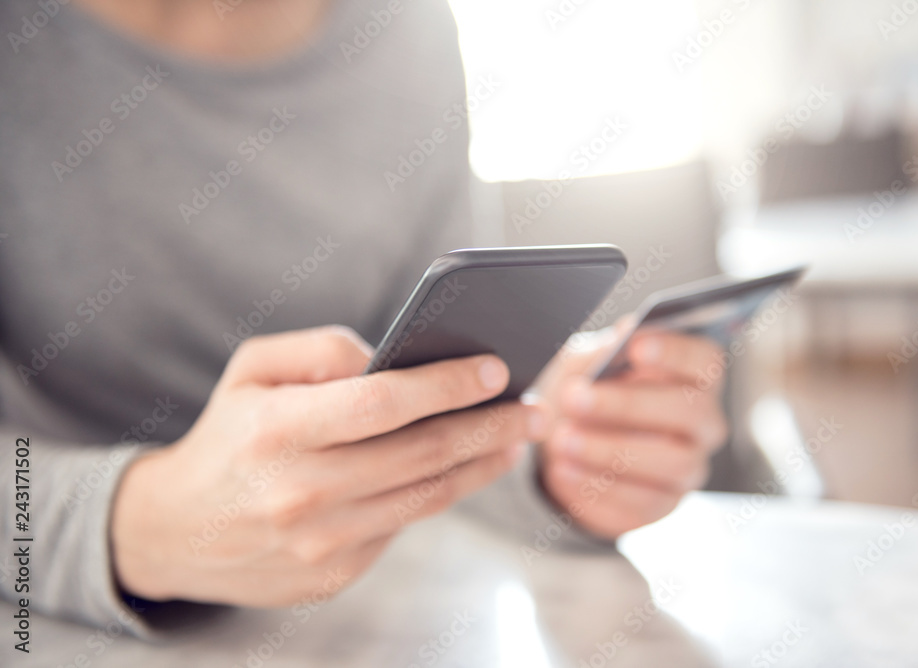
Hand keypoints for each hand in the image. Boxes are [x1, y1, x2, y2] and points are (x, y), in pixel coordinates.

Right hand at [111, 326, 543, 605]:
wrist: (175, 530)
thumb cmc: (227, 435)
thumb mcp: (251, 369)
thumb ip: (321, 348)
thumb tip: (390, 357)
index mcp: (278, 431)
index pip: (383, 402)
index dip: (446, 384)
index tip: (496, 369)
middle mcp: (301, 492)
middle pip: (422, 453)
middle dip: (490, 426)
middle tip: (534, 409)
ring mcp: (320, 543)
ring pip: (426, 496)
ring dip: (481, 465)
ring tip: (514, 440)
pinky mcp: (333, 575)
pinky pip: (403, 525)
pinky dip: (439, 493)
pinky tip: (464, 469)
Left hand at [535, 326, 727, 538]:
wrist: (562, 445)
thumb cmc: (584, 392)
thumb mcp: (584, 363)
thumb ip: (603, 350)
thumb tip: (623, 334)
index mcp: (692, 378)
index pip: (706, 361)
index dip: (677, 351)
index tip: (635, 346)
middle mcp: (702, 424)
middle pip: (690, 411)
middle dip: (629, 404)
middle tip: (576, 397)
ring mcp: (688, 469)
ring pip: (672, 463)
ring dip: (611, 450)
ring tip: (563, 440)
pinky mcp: (662, 506)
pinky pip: (642, 503)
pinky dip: (597, 487)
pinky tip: (562, 470)